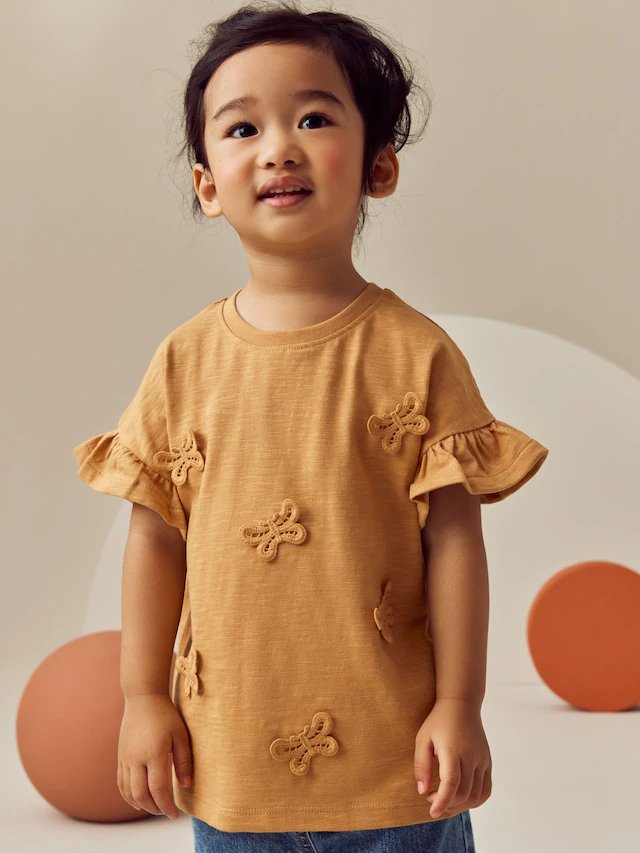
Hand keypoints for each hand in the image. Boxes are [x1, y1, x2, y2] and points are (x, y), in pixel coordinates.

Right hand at [117, 693, 192, 819]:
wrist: (143, 698)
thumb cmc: (165, 714)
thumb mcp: (180, 735)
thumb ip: (184, 761)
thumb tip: (187, 785)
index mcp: (154, 753)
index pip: (158, 788)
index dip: (166, 805)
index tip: (174, 815)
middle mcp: (136, 758)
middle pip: (140, 794)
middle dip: (154, 808)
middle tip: (166, 812)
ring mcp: (125, 758)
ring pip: (128, 791)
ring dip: (141, 804)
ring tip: (155, 808)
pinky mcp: (120, 756)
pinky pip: (121, 782)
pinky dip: (127, 795)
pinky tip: (137, 800)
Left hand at [414, 698, 491, 818]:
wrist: (461, 704)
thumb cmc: (438, 721)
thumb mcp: (422, 739)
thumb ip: (421, 766)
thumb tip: (423, 791)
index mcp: (453, 750)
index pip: (451, 784)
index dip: (442, 802)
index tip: (432, 811)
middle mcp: (471, 756)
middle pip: (463, 793)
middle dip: (446, 804)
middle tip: (431, 798)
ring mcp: (482, 760)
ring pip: (476, 795)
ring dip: (460, 806)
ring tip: (445, 800)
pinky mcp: (488, 762)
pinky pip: (486, 790)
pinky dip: (475, 800)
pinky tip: (461, 798)